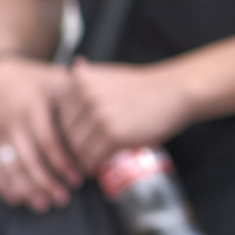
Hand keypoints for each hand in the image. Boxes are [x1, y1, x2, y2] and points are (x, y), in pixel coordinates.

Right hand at [0, 58, 82, 210]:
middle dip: (46, 182)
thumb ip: (80, 98)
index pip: (49, 141)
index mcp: (33, 106)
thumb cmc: (37, 81)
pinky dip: (3, 185)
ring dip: (27, 189)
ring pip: (10, 167)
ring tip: (44, 204)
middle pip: (29, 159)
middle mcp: (12, 120)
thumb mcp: (58, 80)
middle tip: (63, 198)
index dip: (64, 162)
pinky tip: (17, 199)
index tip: (79, 178)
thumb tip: (106, 117)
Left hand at [54, 61, 193, 166]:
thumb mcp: (112, 74)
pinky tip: (99, 166)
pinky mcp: (114, 134)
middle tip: (79, 158)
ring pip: (77, 147)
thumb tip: (73, 68)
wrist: (175, 91)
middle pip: (66, 132)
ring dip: (83, 159)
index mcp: (82, 80)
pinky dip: (94, 165)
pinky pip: (94, 157)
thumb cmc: (145, 86)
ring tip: (89, 164)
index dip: (65, 131)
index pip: (59, 114)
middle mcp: (87, 96)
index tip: (71, 141)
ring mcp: (100, 115)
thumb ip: (89, 76)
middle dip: (73, 148)